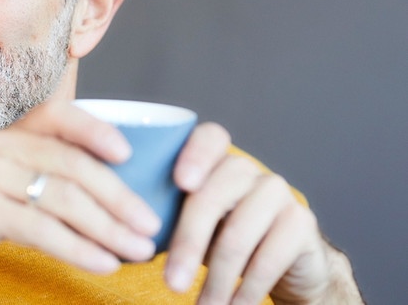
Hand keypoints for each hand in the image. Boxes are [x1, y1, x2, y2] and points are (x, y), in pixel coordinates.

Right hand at [0, 96, 161, 303]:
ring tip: (137, 251)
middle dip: (118, 197)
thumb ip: (38, 177)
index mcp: (4, 137)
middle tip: (150, 225)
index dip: (96, 130)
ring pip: (62, 199)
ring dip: (107, 229)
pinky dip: (79, 249)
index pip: (57, 115)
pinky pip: (43, 229)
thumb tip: (107, 196)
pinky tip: (103, 264)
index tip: (130, 155)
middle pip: (72, 166)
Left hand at [165, 124, 362, 303]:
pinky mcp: (301, 221)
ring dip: (217, 280)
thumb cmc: (220, 239)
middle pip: (212, 197)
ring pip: (237, 234)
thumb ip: (165, 217)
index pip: (209, 138)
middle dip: (188, 246)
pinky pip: (269, 256)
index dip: (194, 155)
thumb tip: (124, 237)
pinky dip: (247, 288)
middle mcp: (247, 170)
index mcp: (215, 161)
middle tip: (172, 284)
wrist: (284, 265)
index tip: (180, 183)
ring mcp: (277, 193)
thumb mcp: (192, 225)